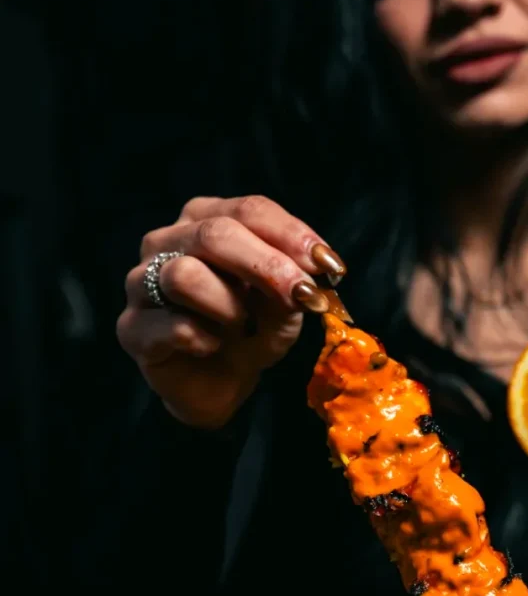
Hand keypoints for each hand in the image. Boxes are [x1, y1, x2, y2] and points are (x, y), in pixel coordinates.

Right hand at [117, 195, 345, 428]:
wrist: (219, 385)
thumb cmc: (249, 332)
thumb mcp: (283, 308)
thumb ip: (293, 285)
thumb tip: (310, 274)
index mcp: (205, 221)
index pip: (249, 210)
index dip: (291, 235)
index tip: (328, 265)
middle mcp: (167, 241)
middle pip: (215, 233)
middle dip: (267, 265)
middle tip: (302, 295)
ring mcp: (142, 282)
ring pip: (184, 274)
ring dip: (228, 304)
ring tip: (243, 326)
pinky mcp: (132, 327)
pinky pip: (170, 325)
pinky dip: (203, 338)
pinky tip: (214, 346)